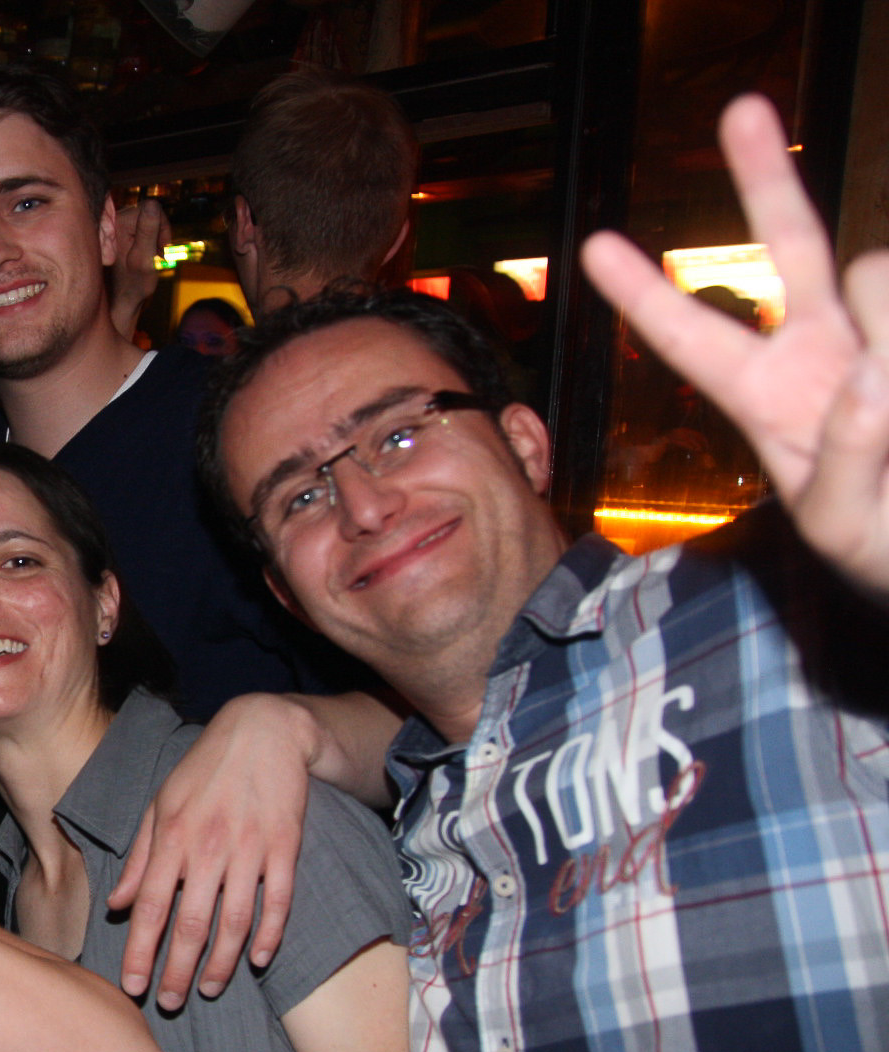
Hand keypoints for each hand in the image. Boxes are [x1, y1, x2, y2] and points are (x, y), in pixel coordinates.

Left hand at [106, 693, 313, 1007]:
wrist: (262, 731)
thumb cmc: (203, 770)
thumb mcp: (160, 806)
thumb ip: (140, 859)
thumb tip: (117, 905)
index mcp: (172, 838)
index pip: (151, 907)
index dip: (140, 951)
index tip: (131, 986)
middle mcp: (207, 847)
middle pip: (190, 924)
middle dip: (177, 971)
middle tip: (169, 1003)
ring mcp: (249, 848)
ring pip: (234, 921)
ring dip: (221, 962)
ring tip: (208, 989)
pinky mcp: (285, 845)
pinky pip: (279, 900)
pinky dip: (271, 934)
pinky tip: (261, 959)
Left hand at [110, 198, 169, 340]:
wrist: (120, 301)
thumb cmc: (132, 285)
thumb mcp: (145, 259)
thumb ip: (148, 231)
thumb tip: (153, 203)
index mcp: (115, 225)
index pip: (150, 208)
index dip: (161, 227)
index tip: (161, 249)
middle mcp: (110, 221)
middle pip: (147, 211)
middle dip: (158, 231)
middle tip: (159, 254)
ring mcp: (113, 225)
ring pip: (144, 218)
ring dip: (154, 235)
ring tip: (153, 255)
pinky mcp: (116, 231)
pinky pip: (139, 224)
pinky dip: (147, 238)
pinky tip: (145, 253)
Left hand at [582, 94, 888, 599]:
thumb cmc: (884, 542)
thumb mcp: (843, 528)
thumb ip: (841, 467)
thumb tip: (866, 379)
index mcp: (769, 399)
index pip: (692, 338)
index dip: (643, 294)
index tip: (591, 246)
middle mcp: (824, 351)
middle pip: (792, 247)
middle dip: (764, 177)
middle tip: (739, 108)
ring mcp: (883, 337)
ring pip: (879, 275)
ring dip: (887, 345)